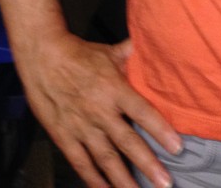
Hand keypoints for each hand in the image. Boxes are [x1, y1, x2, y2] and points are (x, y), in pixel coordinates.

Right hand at [16, 33, 181, 187]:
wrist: (43, 60)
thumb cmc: (80, 55)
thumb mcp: (110, 52)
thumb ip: (133, 55)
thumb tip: (154, 46)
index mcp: (114, 89)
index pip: (143, 113)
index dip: (160, 131)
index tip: (176, 147)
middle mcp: (100, 112)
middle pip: (127, 142)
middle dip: (147, 164)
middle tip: (164, 181)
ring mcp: (81, 127)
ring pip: (105, 159)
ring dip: (122, 179)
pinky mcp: (64, 137)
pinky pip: (81, 162)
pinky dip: (93, 178)